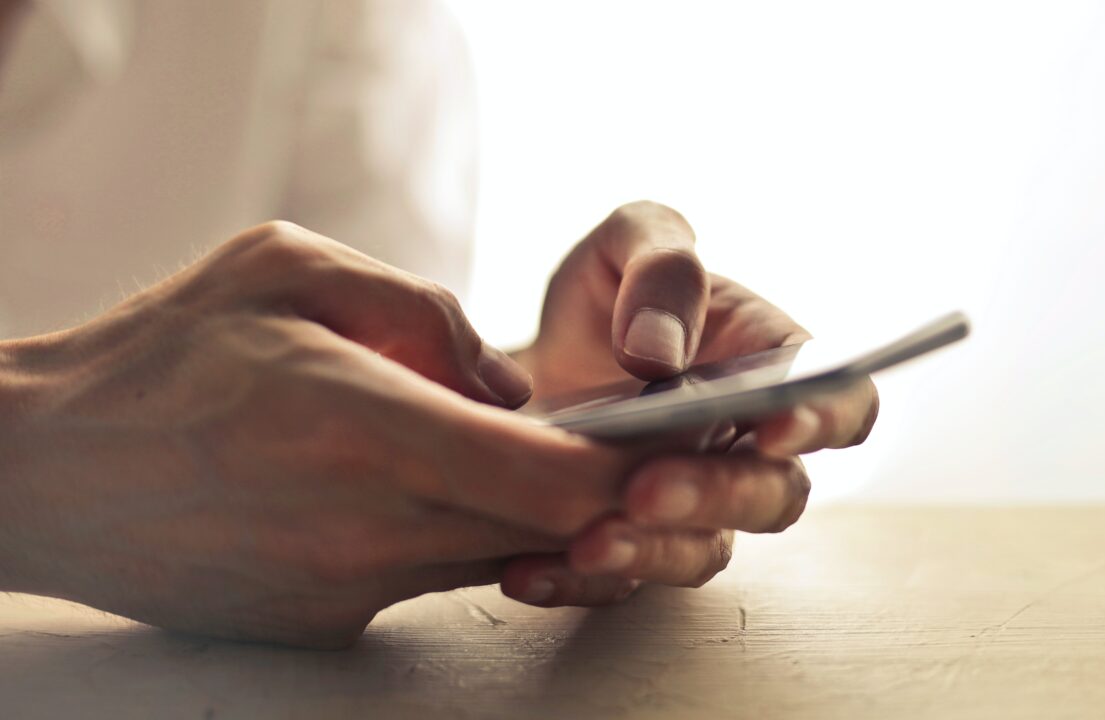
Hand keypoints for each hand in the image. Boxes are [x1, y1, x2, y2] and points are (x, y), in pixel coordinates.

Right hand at [0, 221, 656, 647]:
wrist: (45, 470)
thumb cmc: (159, 354)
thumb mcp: (285, 268)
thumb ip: (422, 311)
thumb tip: (509, 383)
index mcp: (367, 428)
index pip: (555, 482)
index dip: (626, 469)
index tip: (657, 443)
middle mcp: (369, 529)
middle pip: (545, 532)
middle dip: (593, 491)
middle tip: (605, 441)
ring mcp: (347, 590)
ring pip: (494, 558)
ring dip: (521, 511)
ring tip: (491, 447)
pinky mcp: (324, 624)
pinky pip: (428, 576)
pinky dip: (449, 535)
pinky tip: (404, 487)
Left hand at [502, 202, 878, 605]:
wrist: (526, 358)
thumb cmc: (608, 294)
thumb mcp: (628, 242)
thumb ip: (661, 266)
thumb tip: (656, 355)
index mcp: (772, 366)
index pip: (840, 402)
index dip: (824, 419)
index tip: (773, 427)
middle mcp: (745, 449)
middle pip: (774, 495)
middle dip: (717, 496)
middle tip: (647, 487)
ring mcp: (693, 506)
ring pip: (704, 552)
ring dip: (653, 552)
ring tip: (588, 542)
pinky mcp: (631, 546)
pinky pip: (619, 583)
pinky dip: (575, 582)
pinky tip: (526, 570)